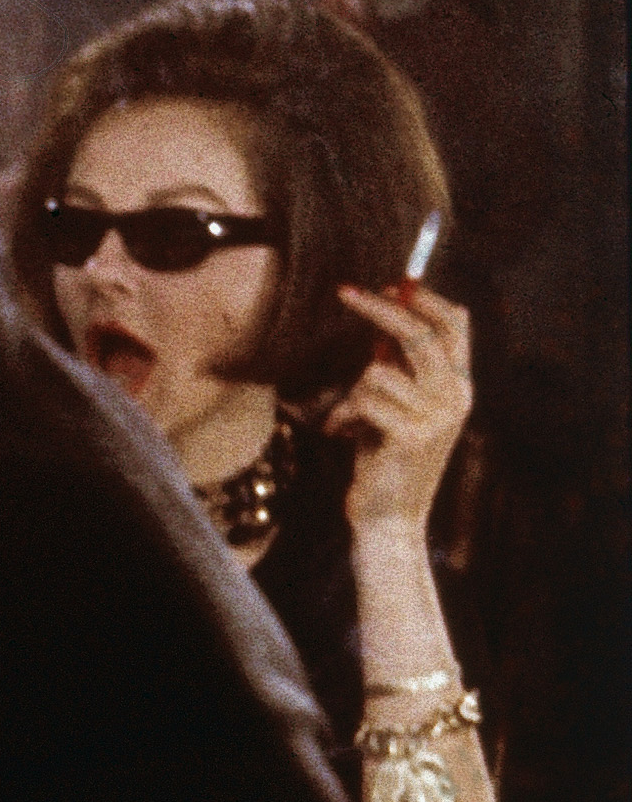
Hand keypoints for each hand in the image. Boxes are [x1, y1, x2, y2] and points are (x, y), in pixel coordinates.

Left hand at [325, 278, 472, 533]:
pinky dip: (342, 416)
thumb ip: (401, 369)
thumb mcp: (399, 407)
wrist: (389, 517)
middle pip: (419, 334)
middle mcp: (456, 397)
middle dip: (379, 309)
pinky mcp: (410, 435)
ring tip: (351, 421)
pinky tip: (343, 437)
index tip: (395, 284)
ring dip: (351, 393)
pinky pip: (363, 400)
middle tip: (343, 292)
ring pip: (378, 371)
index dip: (426, 299)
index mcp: (459, 386)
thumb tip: (385, 318)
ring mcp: (436, 417)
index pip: (457, 325)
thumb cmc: (385, 458)